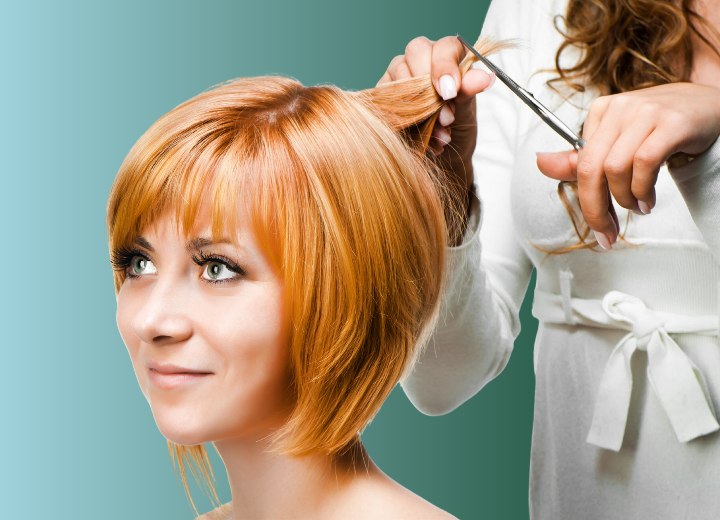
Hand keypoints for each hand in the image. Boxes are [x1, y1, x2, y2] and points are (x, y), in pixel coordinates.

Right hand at [378, 36, 493, 190]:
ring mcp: (400, 73)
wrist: (443, 156)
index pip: (445, 46)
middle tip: (443, 115)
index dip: (445, 66)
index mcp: (449, 56)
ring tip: (438, 132)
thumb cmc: (457, 127)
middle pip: (417, 50)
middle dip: (428, 82)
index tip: (450, 93)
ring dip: (417, 104)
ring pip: (399, 71)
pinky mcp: (384, 92)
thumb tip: (483, 78)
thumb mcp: (466, 112)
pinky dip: (402, 117)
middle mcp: (422, 58)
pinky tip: (420, 135)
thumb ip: (469, 92)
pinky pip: (385, 95)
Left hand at [536, 82, 719, 248]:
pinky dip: (643, 189)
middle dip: (596, 208)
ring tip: (638, 206)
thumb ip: (582, 158)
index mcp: (601, 111)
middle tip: (607, 232)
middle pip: (591, 168)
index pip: (580, 164)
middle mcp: (620, 108)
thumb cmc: (661, 128)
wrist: (710, 107)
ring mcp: (646, 113)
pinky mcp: (672, 123)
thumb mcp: (618, 142)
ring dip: (625, 198)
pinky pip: (644, 163)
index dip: (586, 201)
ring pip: (615, 168)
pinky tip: (649, 199)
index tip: (598, 225)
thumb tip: (541, 164)